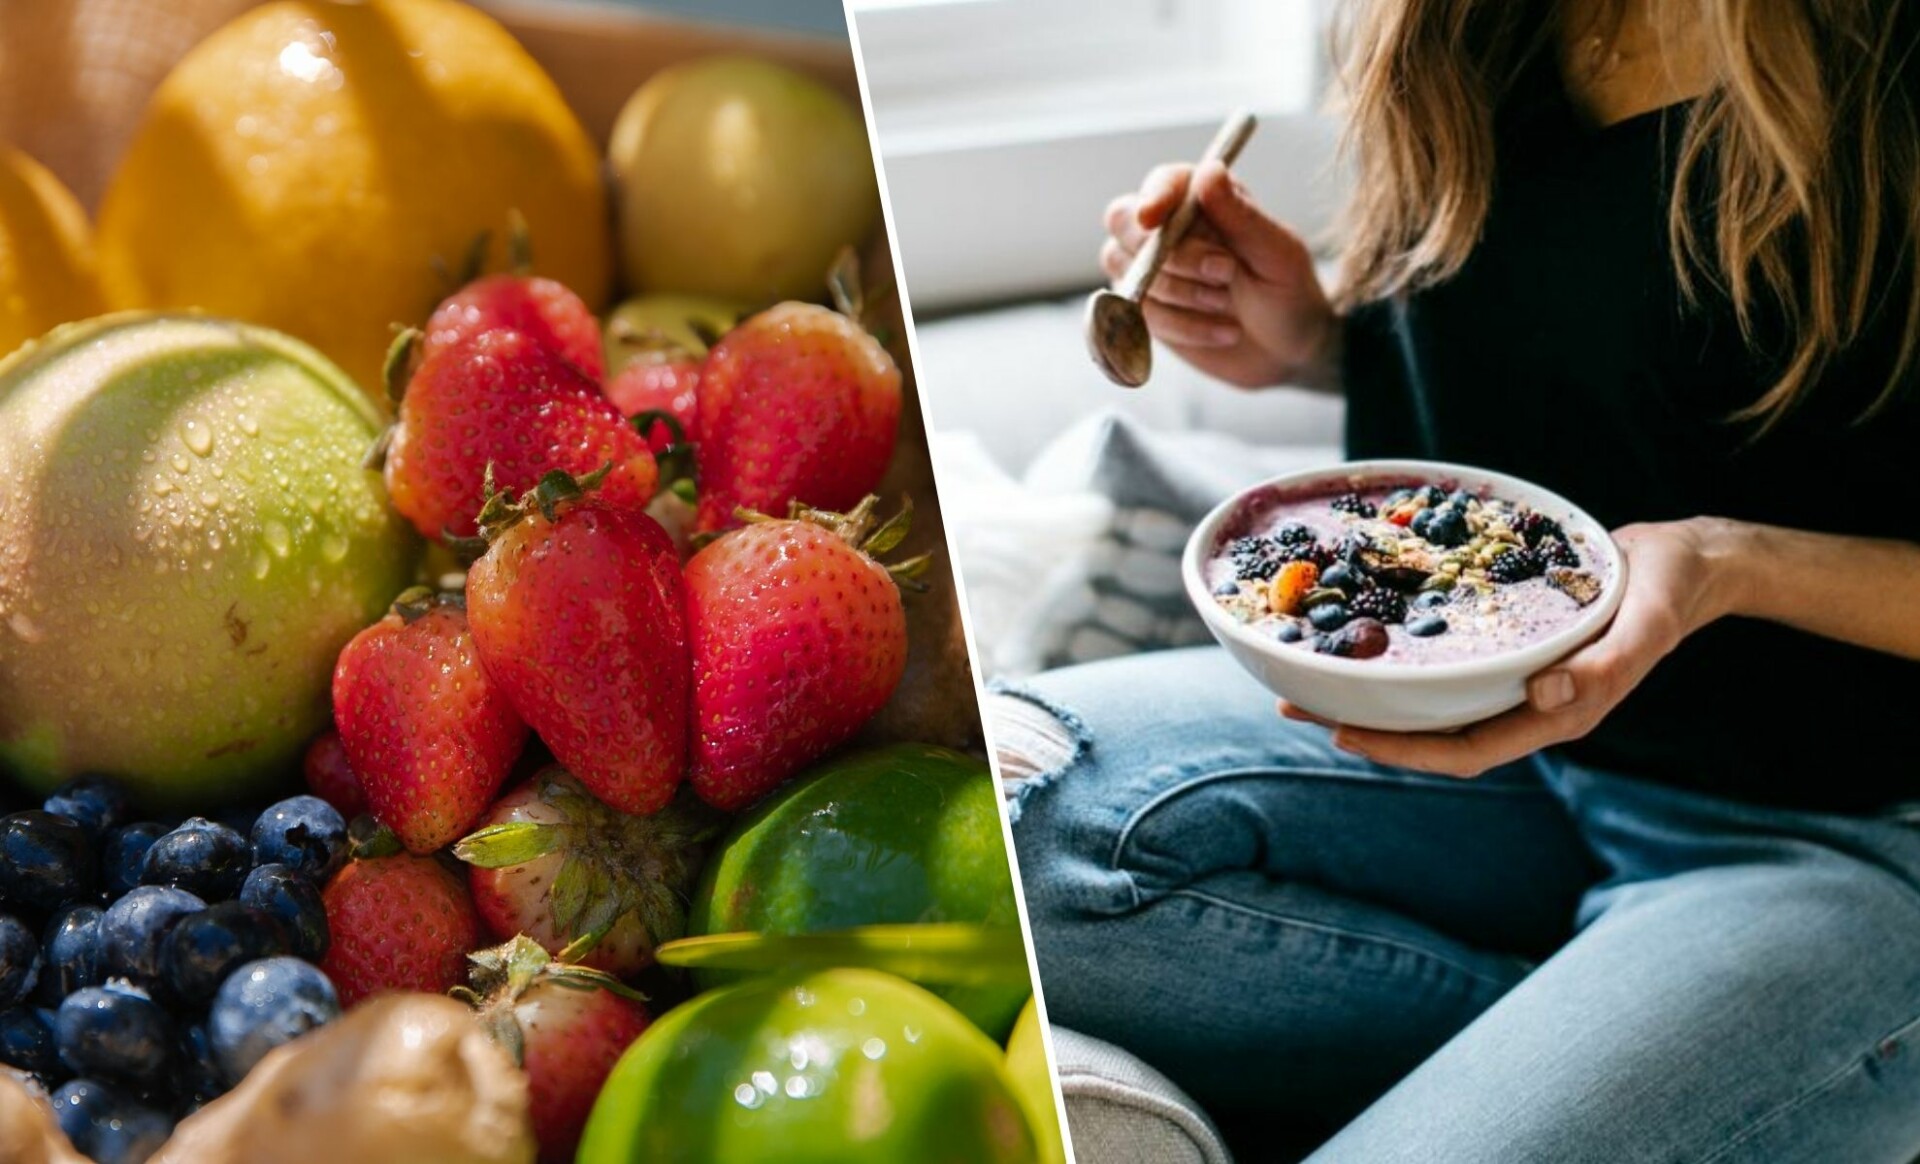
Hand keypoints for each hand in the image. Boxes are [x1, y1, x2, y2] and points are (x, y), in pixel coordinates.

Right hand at [1101, 160, 1337, 388]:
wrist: (1286, 348)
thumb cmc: (1286, 289)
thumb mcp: (1276, 252)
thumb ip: (1240, 215)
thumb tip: (1209, 172)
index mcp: (1201, 199)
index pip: (1160, 183)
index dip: (1151, 198)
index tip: (1153, 219)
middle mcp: (1166, 228)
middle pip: (1124, 224)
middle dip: (1173, 255)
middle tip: (1225, 271)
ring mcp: (1147, 269)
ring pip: (1130, 272)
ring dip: (1182, 293)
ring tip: (1228, 302)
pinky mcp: (1144, 309)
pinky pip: (1138, 315)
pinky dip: (1183, 326)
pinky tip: (1222, 330)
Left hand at [1281, 520, 1741, 776]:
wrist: (1686, 563)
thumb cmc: (1670, 591)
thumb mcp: (1647, 620)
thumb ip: (1608, 664)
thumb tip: (1547, 696)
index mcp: (1558, 712)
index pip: (1466, 751)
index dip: (1403, 750)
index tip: (1342, 732)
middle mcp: (1528, 703)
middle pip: (1433, 734)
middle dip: (1366, 726)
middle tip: (1292, 702)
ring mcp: (1517, 678)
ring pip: (1432, 702)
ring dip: (1373, 694)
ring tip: (1308, 674)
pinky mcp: (1509, 646)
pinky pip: (1445, 666)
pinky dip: (1400, 658)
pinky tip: (1362, 636)